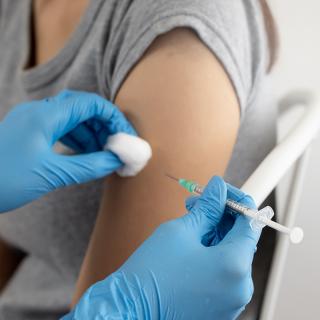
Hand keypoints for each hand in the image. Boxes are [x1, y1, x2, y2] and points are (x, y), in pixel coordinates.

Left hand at [0, 90, 135, 211]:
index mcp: (45, 116)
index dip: (112, 118)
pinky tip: (86, 154)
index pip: (90, 104)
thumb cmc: (3, 180)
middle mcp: (41, 113)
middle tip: (117, 146)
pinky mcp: (32, 133)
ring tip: (104, 153)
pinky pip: (62, 129)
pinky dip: (78, 140)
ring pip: (74, 119)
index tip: (125, 137)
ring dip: (92, 134)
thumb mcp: (51, 175)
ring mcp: (35, 122)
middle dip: (104, 126)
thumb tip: (116, 161)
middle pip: (83, 108)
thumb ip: (88, 166)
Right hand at [65, 176, 260, 319]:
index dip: (236, 201)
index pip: (250, 222)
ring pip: (231, 256)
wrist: (130, 310)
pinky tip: (192, 246)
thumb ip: (207, 207)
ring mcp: (232, 301)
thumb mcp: (181, 230)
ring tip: (190, 223)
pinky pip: (224, 273)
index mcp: (235, 266)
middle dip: (221, 216)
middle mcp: (241, 288)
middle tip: (198, 203)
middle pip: (240, 239)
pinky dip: (212, 255)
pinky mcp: (220, 308)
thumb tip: (218, 189)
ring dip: (214, 235)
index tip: (221, 191)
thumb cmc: (151, 273)